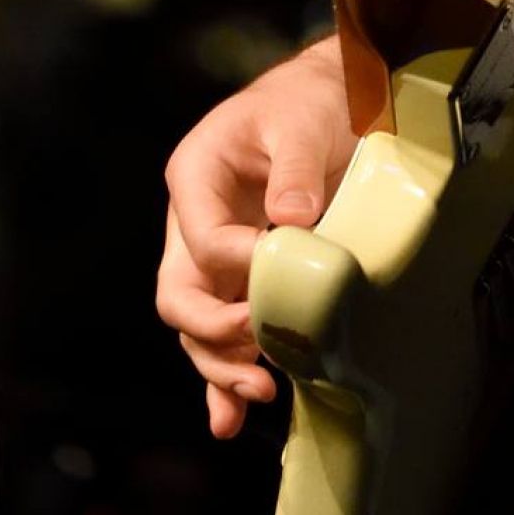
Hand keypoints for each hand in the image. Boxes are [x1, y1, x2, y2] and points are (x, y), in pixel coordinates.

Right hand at [157, 38, 352, 438]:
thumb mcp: (302, 121)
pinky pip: (220, 332)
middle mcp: (193, 221)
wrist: (334, 96)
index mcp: (194, 175)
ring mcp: (213, 254)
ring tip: (257, 393)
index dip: (237, 265)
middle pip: (179, 294)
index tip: (279, 269)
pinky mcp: (241, 277)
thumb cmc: (310, 101)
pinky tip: (228, 418)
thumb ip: (294, 169)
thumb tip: (290, 221)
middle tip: (260, 342)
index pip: (202, 240)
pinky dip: (221, 376)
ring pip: (196, 324)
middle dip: (215, 329)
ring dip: (218, 365)